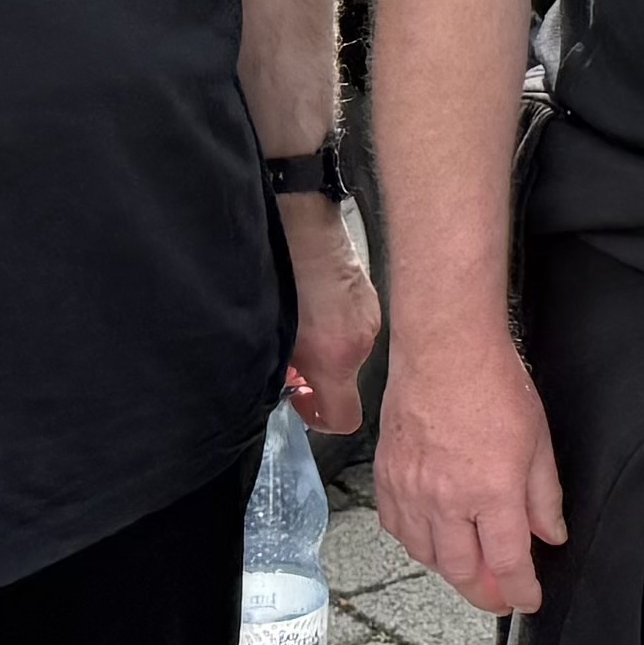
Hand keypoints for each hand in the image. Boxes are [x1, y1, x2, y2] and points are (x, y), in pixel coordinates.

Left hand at [280, 198, 379, 437]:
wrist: (302, 224)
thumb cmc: (283, 275)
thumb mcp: (273, 336)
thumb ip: (282, 371)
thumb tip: (285, 385)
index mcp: (338, 358)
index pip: (345, 418)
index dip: (319, 420)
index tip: (300, 402)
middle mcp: (362, 341)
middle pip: (345, 382)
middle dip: (316, 378)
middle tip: (288, 362)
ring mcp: (370, 317)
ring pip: (348, 352)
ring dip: (325, 350)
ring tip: (298, 329)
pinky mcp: (369, 297)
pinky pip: (354, 325)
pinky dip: (335, 327)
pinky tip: (311, 306)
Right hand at [373, 327, 566, 616]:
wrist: (445, 349)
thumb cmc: (493, 385)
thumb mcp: (538, 443)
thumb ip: (544, 498)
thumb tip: (550, 534)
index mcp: (492, 492)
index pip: (507, 563)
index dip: (520, 590)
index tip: (527, 599)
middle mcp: (446, 499)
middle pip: (461, 570)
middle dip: (483, 593)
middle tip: (499, 596)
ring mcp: (411, 490)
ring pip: (425, 555)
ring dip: (449, 570)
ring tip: (470, 568)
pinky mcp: (387, 477)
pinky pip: (396, 528)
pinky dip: (415, 542)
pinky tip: (431, 538)